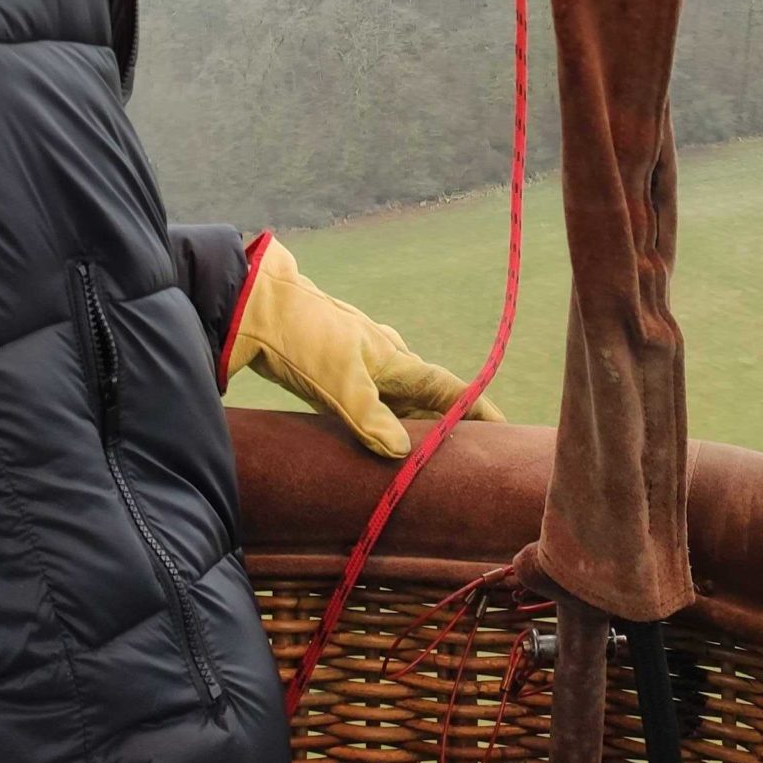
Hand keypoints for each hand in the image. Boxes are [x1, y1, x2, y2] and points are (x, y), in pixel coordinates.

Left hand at [224, 237, 503, 458]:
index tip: (503, 429)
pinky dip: (385, 419)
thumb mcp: (339, 382)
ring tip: (425, 455)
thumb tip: (403, 452)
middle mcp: (386, 359)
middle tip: (466, 455)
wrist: (259, 307)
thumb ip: (371, 418)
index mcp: (395, 359)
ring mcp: (362, 361)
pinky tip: (376, 433)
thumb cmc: (303, 339)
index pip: (447, 388)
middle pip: (427, 397)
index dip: (475, 409)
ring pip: (400, 398)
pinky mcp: (338, 368)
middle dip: (448, 423)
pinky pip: (375, 399)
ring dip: (414, 424)